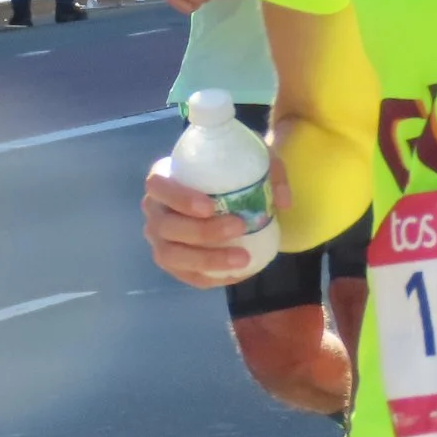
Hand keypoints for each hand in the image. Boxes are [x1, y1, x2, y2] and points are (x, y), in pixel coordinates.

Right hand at [141, 151, 285, 286]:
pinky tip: (239, 272)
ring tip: (243, 259)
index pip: (157, 186)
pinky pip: (186, 275)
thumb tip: (282, 202)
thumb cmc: (229, 171)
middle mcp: (154, 211)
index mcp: (162, 179)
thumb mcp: (253, 159)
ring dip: (206, 259)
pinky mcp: (174, 262)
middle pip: (165, 226)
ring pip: (171, 256)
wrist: (221, 192)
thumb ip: (271, 173)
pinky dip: (211, 276)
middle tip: (239, 226)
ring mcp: (160, 239)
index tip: (210, 206)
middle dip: (201, 231)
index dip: (178, 198)